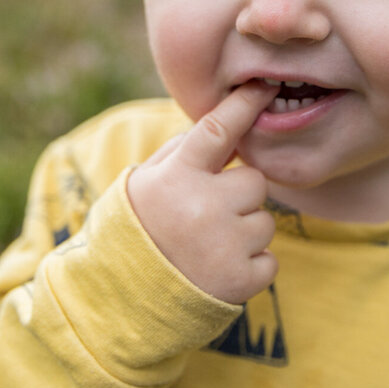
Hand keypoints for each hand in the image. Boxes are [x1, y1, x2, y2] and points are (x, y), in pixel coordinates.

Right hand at [127, 81, 278, 303]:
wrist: (119, 300)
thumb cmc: (137, 229)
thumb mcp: (144, 182)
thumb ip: (181, 152)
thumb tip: (222, 124)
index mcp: (176, 176)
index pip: (218, 128)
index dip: (244, 105)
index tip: (264, 87)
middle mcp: (202, 206)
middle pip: (254, 180)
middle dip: (238, 194)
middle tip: (208, 214)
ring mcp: (224, 245)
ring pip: (265, 221)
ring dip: (244, 231)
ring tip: (208, 246)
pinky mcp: (240, 280)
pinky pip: (269, 259)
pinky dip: (250, 265)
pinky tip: (217, 268)